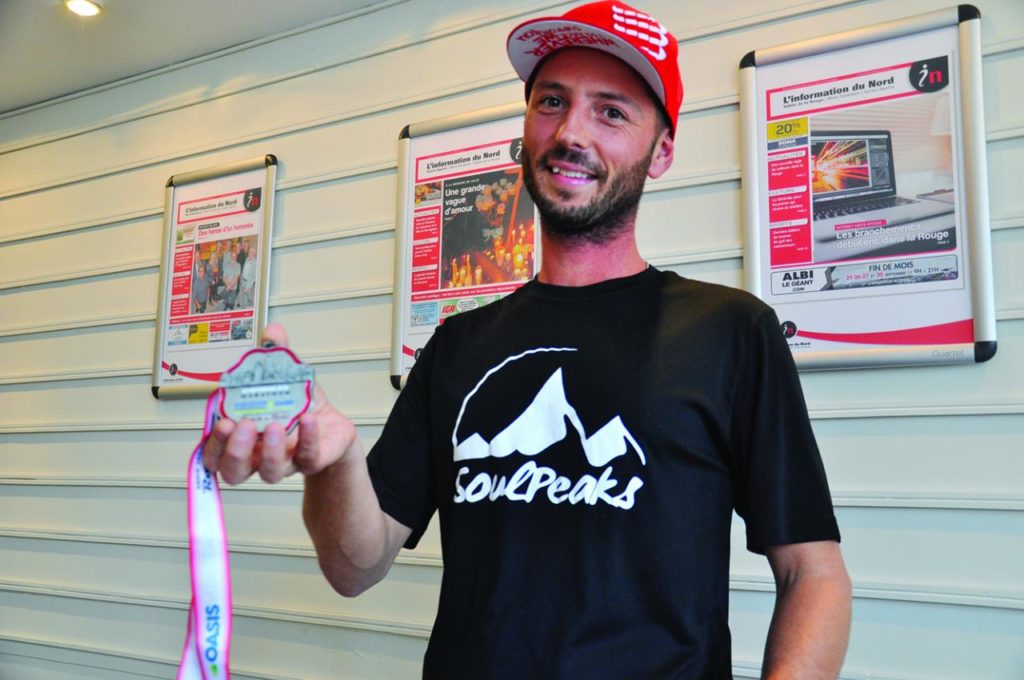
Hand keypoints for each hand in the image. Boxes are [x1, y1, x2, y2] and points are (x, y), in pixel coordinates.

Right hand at [201, 323, 358, 484]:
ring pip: (269, 472)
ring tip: (276, 425)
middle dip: (236, 451)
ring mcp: (284, 462)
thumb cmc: (296, 407)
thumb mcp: (284, 377)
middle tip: (244, 424)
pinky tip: (307, 419)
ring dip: (270, 450)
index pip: (215, 453)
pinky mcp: (311, 461)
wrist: (331, 426)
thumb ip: (274, 354)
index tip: (220, 422)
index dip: (214, 443)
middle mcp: (258, 457)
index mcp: (241, 439)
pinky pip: (307, 456)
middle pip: (235, 471)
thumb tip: (271, 331)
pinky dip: (307, 437)